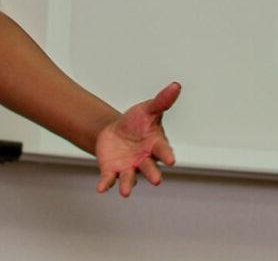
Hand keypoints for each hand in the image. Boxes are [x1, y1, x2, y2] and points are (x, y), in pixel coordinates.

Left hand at [94, 82, 180, 196]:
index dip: (167, 155)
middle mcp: (144, 160)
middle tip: (157, 181)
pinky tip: (101, 188)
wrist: (115, 132)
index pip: (163, 150)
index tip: (171, 160)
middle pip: (150, 168)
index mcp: (155, 145)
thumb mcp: (147, 109)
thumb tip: (176, 85)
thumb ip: (162, 101)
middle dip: (153, 174)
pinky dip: (106, 184)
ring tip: (125, 192)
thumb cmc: (137, 123)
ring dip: (128, 185)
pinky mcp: (112, 170)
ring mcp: (129, 167)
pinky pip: (110, 179)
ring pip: (130, 178)